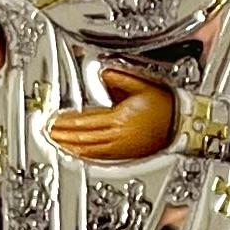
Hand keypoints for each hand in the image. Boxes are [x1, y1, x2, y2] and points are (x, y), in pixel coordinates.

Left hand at [49, 67, 175, 161]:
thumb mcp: (142, 85)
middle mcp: (119, 134)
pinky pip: (100, 156)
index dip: (68, 121)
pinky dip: (85, 155)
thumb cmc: (165, 106)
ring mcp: (122, 147)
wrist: (181, 124)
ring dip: (71, 146)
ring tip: (57, 143)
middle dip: (64, 134)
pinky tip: (77, 153)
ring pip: (90, 149)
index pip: (86, 120)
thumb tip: (104, 73)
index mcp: (120, 117)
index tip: (54, 120)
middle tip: (48, 133)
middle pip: (84, 136)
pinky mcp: (127, 154)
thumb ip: (120, 79)